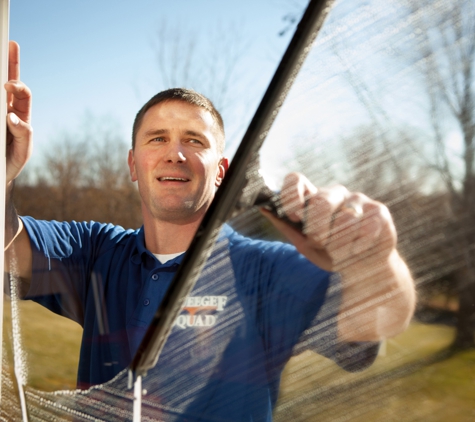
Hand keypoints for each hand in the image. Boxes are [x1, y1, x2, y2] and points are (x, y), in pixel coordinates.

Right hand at [4, 41, 32, 184]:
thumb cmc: (12, 159)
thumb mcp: (22, 150)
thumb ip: (22, 133)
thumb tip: (11, 116)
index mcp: (21, 114)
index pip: (23, 94)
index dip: (17, 86)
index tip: (8, 85)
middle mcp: (7, 108)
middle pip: (9, 81)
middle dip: (11, 62)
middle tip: (10, 43)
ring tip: (0, 52)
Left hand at [261, 172, 395, 272]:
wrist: (362, 269)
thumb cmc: (330, 254)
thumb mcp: (304, 245)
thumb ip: (287, 227)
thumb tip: (263, 210)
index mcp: (313, 198)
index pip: (296, 180)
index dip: (292, 194)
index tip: (295, 216)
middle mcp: (334, 194)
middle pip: (321, 200)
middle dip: (318, 229)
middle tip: (319, 242)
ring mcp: (358, 200)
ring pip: (345, 219)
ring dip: (340, 244)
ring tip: (342, 252)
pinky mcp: (379, 211)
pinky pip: (366, 227)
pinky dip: (359, 245)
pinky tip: (359, 248)